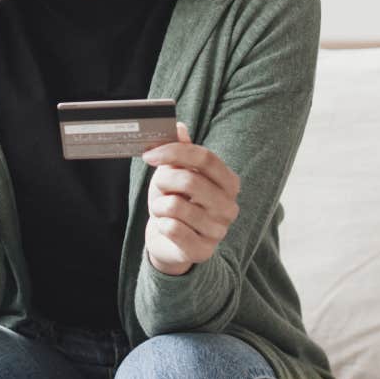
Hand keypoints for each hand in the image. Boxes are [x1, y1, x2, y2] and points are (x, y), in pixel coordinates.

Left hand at [141, 122, 241, 275]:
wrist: (169, 241)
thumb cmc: (175, 201)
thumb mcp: (176, 172)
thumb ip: (179, 150)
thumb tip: (179, 126)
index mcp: (229, 182)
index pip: (206, 157)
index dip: (175, 152)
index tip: (150, 155)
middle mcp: (230, 207)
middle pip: (191, 180)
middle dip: (164, 181)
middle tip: (157, 186)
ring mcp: (219, 231)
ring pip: (176, 206)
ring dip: (159, 205)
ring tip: (162, 210)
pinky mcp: (203, 251)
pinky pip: (172, 229)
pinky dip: (161, 224)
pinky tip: (165, 227)